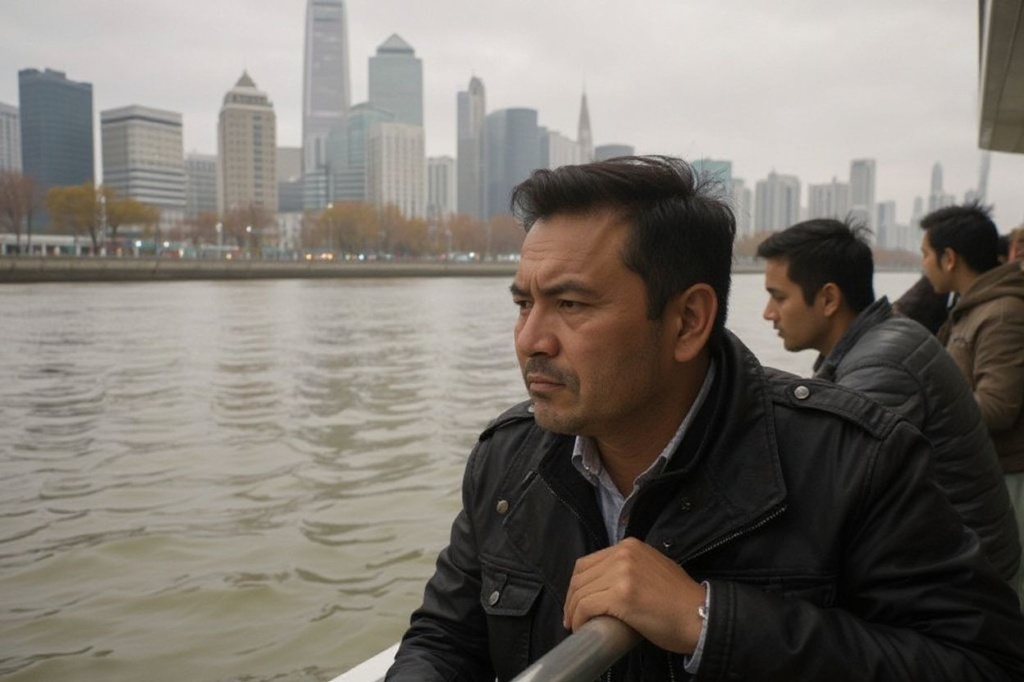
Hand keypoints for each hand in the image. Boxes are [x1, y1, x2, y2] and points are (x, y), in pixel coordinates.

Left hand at [563, 537, 705, 653]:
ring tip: (574, 624)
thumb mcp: (652, 568)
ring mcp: (622, 573)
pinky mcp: (621, 595)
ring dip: (573, 610)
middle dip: (571, 598)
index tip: (576, 601)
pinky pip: (587, 606)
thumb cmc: (679, 599)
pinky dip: (579, 618)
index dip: (577, 584)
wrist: (700, 615)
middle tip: (571, 616)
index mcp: (629, 546)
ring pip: (581, 591)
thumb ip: (629, 568)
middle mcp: (623, 554)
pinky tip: (580, 627)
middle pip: (580, 575)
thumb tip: (605, 584)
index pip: (588, 562)